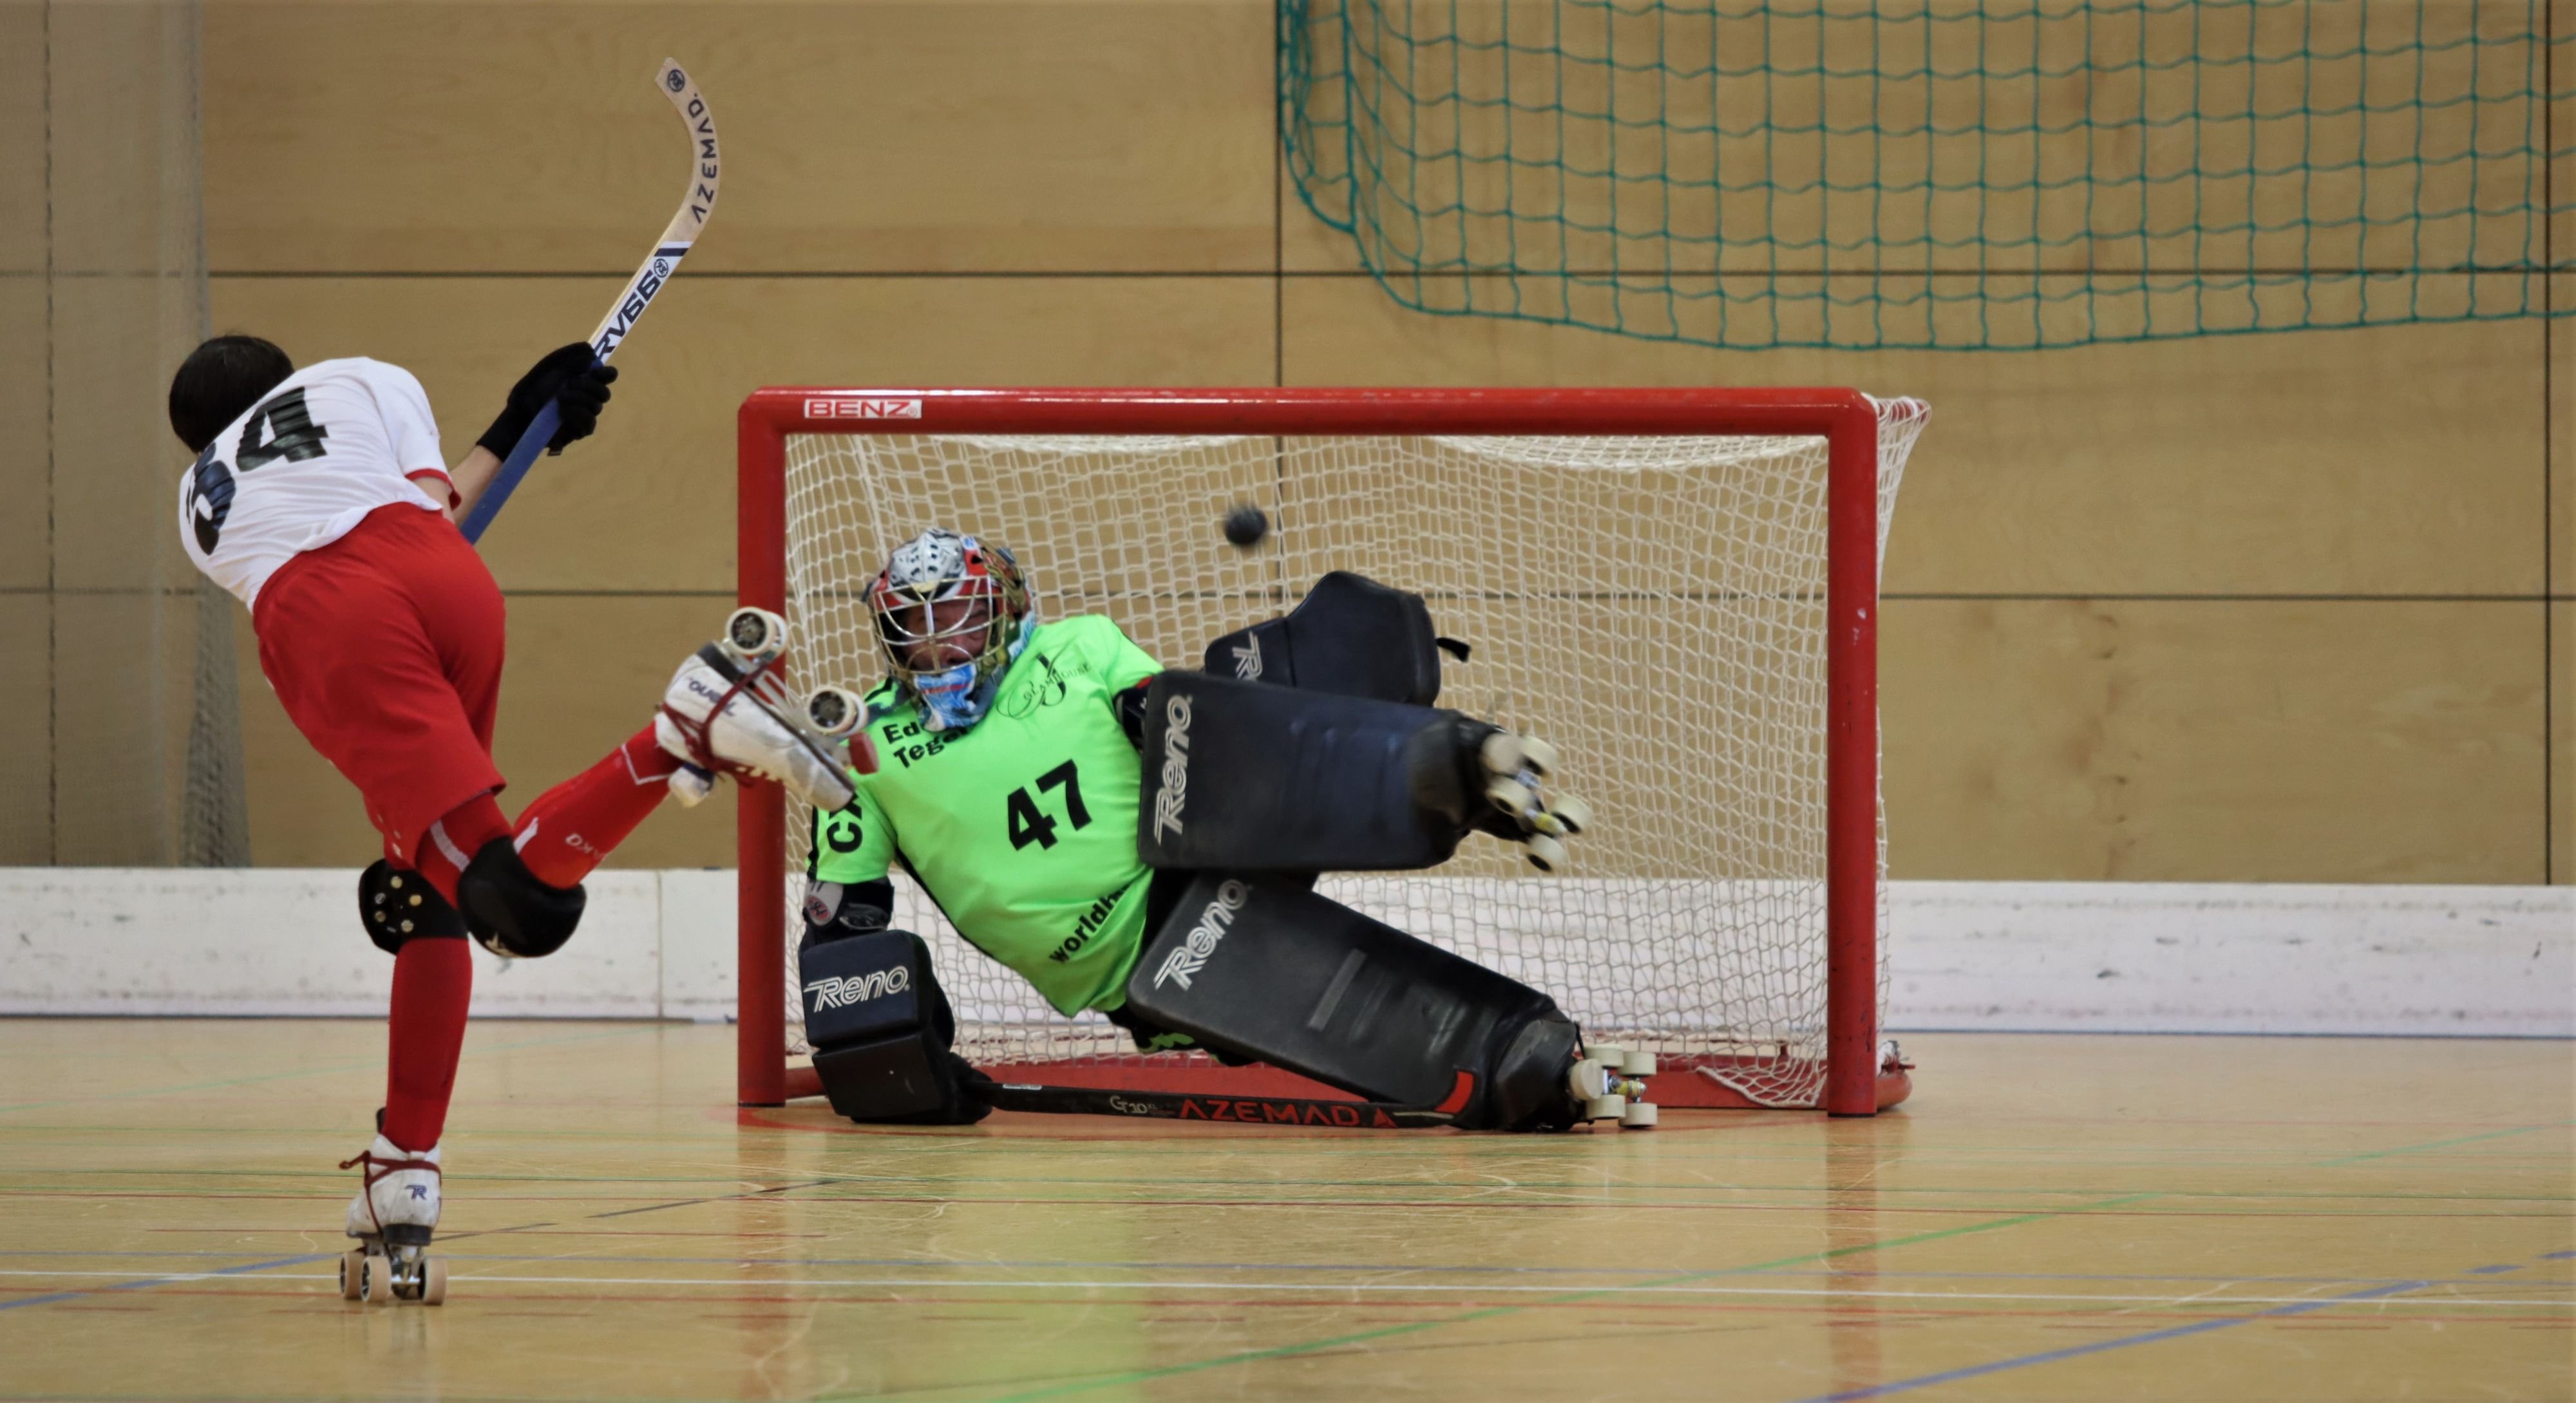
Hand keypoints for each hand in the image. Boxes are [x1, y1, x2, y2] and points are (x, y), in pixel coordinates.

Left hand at [476, 343, 620, 456]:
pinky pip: (589, 422)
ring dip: (579, 398)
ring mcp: (584, 416)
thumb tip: (591, 354)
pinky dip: (578, 413)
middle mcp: (586, 398)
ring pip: (597, 406)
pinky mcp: (579, 431)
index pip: (606, 377)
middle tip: (571, 382)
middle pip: (604, 393)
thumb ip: (568, 359)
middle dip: (591, 385)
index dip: (607, 373)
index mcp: (582, 381)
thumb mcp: (548, 368)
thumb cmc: (531, 391)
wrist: (518, 414)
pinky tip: (563, 410)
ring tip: (560, 397)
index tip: (598, 371)